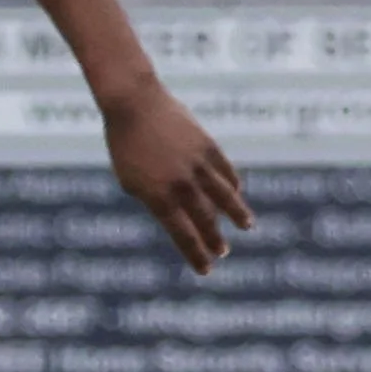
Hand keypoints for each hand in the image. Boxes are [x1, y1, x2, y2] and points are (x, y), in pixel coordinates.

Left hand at [102, 81, 253, 276]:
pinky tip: (237, 191)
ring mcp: (197, 165)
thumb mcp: (130, 179)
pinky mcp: (208, 146)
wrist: (133, 102)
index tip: (206, 270)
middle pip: (205, 220)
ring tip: (246, 226)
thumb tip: (177, 215)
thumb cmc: (124, 143)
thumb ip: (153, 200)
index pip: (182, 235)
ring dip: (237, 213)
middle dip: (215, 239)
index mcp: (159, 197)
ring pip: (225, 197)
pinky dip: (232, 183)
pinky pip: (225, 170)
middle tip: (222, 251)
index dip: (195, 254)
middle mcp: (181, 185)